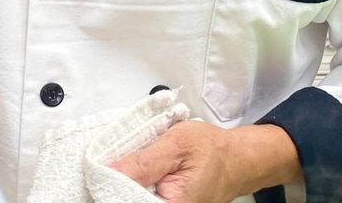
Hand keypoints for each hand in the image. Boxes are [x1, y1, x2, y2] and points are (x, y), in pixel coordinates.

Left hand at [110, 121, 301, 202]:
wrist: (238, 159)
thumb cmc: (213, 150)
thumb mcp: (177, 145)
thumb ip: (143, 161)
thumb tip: (108, 170)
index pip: (124, 198)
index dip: (111, 180)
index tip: (102, 163)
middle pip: (126, 197)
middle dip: (121, 177)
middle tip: (127, 155)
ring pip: (133, 195)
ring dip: (130, 178)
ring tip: (142, 160)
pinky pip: (144, 195)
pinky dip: (139, 182)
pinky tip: (144, 170)